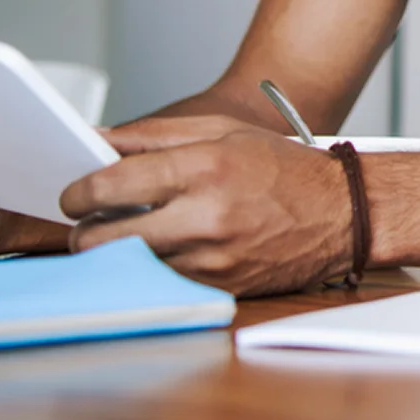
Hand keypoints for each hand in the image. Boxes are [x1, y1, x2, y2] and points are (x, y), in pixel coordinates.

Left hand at [58, 116, 353, 296]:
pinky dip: (152, 269)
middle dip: (84, 231)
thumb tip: (95, 140)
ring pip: (127, 266)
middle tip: (91, 222)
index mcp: (205, 167)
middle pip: (102, 238)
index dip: (77, 192)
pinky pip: (161, 283)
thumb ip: (153, 136)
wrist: (345, 212)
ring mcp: (212, 257)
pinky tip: (163, 251)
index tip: (74, 194)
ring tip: (129, 234)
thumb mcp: (223, 132)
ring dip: (117, 253)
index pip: (109, 185)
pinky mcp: (220, 287)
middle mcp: (205, 215)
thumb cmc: (284, 167)